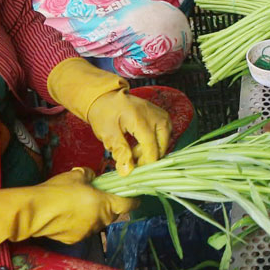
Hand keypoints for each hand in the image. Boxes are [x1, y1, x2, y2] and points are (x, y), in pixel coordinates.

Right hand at [0, 168, 136, 264]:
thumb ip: (90, 175)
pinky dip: (81, 224)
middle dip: (110, 206)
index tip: (134, 196)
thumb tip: (93, 177)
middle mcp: (99, 220)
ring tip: (81, 206)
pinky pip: (84, 230)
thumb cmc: (58, 190)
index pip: (127, 204)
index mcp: (104, 203)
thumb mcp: (77, 175)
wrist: (36, 211)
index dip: (132, 200)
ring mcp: (87, 232)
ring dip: (95, 215)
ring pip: (98, 223)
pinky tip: (69, 216)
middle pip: (113, 214)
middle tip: (101, 197)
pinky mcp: (74, 240)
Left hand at [46, 58, 173, 174]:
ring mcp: (162, 116)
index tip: (132, 172)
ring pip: (164, 143)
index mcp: (142, 120)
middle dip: (147, 158)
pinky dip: (154, 144)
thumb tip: (127, 172)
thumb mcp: (108, 134)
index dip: (144, 165)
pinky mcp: (163, 117)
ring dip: (151, 151)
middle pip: (161, 147)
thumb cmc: (105, 114)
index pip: (152, 150)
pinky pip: (164, 136)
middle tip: (130, 160)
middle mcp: (157, 117)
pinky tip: (139, 145)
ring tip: (133, 151)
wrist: (107, 97)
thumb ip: (120, 152)